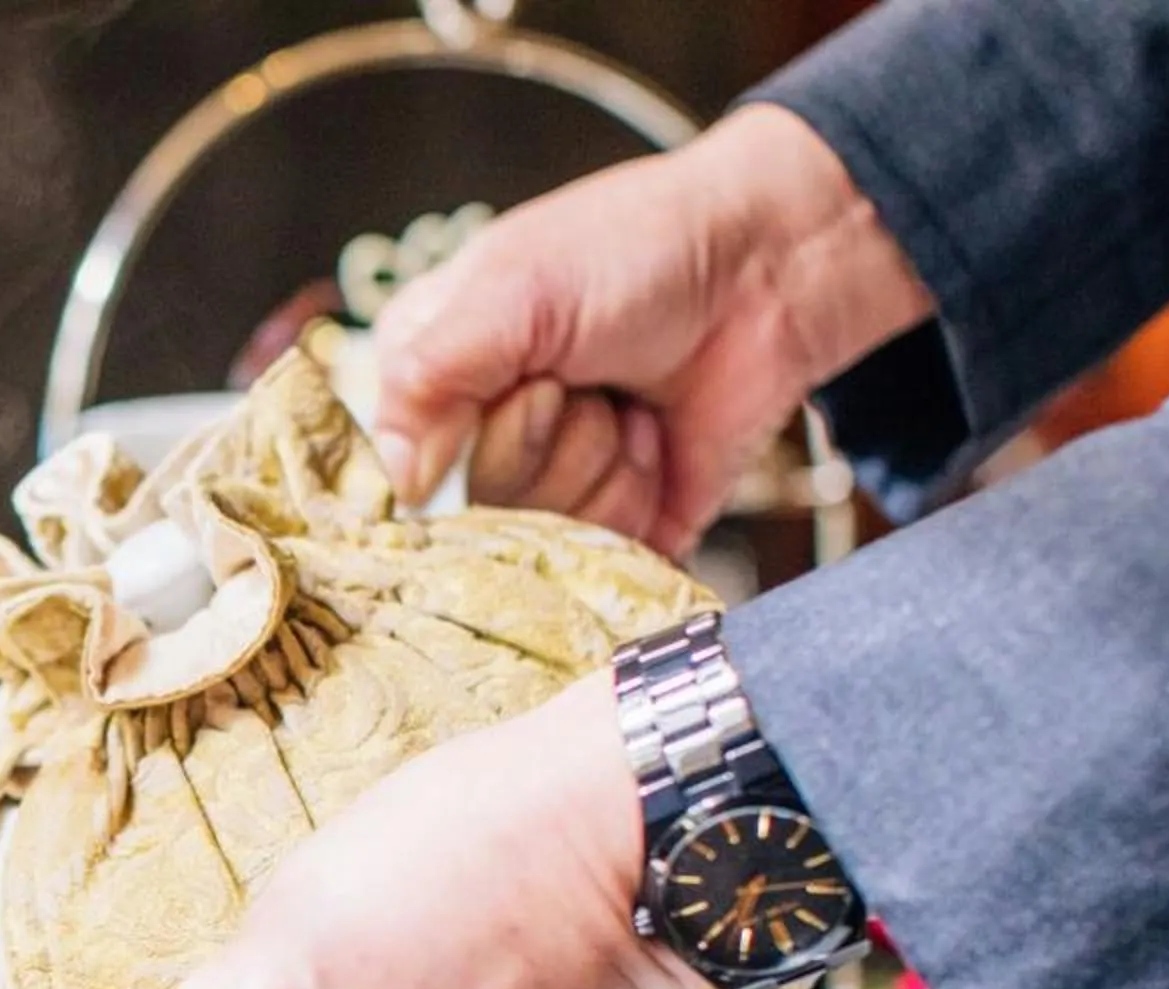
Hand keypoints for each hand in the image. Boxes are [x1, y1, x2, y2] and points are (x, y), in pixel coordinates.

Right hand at [370, 105, 932, 553]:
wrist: (771, 266)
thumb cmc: (634, 251)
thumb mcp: (510, 289)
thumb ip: (427, 376)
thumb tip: (396, 485)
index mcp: (433, 377)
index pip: (397, 471)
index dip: (454, 450)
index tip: (514, 392)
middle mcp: (479, 440)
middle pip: (469, 515)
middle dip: (536, 444)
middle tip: (577, 379)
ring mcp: (550, 487)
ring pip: (538, 538)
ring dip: (596, 460)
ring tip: (625, 399)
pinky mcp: (618, 525)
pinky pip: (601, 559)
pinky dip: (639, 491)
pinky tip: (656, 434)